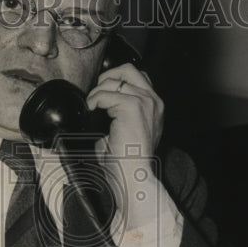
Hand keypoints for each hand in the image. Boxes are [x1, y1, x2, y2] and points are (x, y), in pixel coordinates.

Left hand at [86, 63, 164, 228]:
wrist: (133, 177)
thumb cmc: (127, 163)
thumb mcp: (123, 134)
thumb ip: (115, 118)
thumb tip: (97, 112)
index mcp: (154, 107)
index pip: (137, 78)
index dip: (116, 81)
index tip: (102, 95)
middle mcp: (154, 101)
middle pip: (129, 69)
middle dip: (108, 77)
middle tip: (96, 94)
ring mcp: (146, 102)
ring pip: (116, 80)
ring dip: (98, 91)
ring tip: (93, 106)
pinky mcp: (133, 107)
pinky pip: (107, 94)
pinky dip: (95, 100)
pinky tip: (93, 110)